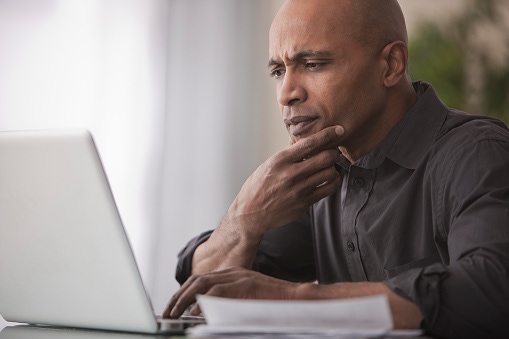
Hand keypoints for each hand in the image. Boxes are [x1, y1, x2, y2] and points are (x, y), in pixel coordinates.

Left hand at [163, 267, 298, 318]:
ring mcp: (238, 277)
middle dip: (178, 296)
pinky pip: (217, 291)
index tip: (173, 305)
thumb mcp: (245, 298)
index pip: (199, 280)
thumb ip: (227, 300)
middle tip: (168, 311)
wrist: (294, 297)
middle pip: (196, 280)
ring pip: (202, 283)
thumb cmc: (272, 302)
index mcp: (231, 274)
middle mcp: (231, 273)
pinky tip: (194, 312)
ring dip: (185, 299)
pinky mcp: (244, 285)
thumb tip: (205, 311)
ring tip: (175, 312)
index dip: (183, 293)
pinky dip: (203, 301)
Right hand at [229, 125, 343, 236]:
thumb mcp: (269, 164)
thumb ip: (288, 152)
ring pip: (330, 173)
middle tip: (333, 151)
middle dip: (334, 152)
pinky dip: (334, 181)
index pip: (309, 143)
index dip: (328, 135)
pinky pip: (328, 189)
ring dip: (333, 167)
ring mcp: (299, 189)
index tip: (338, 130)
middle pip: (325, 157)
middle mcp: (291, 174)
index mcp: (281, 160)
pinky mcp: (305, 202)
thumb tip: (302, 138)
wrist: (252, 212)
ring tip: (329, 166)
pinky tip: (330, 178)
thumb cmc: (259, 186)